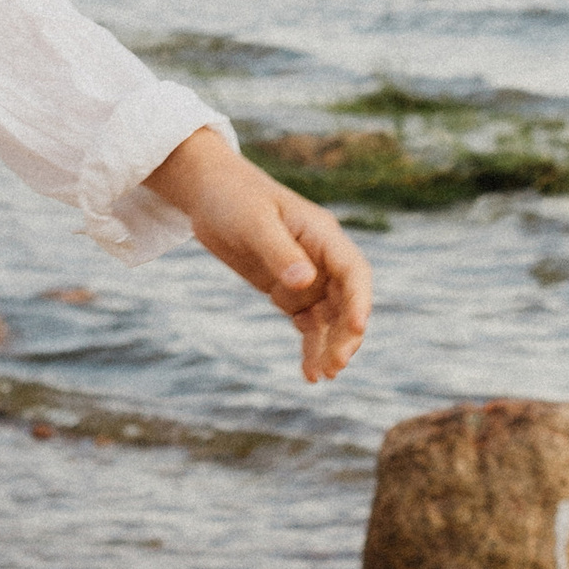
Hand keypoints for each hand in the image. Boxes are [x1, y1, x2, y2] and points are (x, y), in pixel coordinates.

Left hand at [144, 127, 372, 381]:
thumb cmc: (233, 197)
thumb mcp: (252, 222)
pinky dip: (311, 346)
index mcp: (321, 234)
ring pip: (330, 318)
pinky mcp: (287, 289)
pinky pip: (308, 322)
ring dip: (329, 346)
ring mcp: (306, 275)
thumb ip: (279, 251)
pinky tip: (309, 373)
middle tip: (334, 366)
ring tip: (321, 377)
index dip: (360, 301)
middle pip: (347, 301)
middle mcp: (321, 257)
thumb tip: (305, 281)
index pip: (353, 271)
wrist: (208, 192)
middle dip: (345, 334)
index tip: (357, 328)